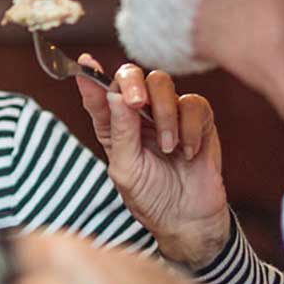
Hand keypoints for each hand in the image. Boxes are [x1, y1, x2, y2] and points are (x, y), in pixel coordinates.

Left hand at [77, 56, 229, 269]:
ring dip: (164, 114)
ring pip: (163, 84)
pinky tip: (188, 152)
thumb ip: (121, 131)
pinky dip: (190, 127)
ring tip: (169, 147)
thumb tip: (115, 95)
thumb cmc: (151, 196)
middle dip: (132, 83)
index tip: (85, 63)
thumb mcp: (126, 169)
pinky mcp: (197, 120)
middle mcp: (139, 114)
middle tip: (137, 103)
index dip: (90, 76)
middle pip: (133, 76)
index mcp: (114, 126)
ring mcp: (168, 113)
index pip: (99, 94)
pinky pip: (194, 104)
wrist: (188, 219)